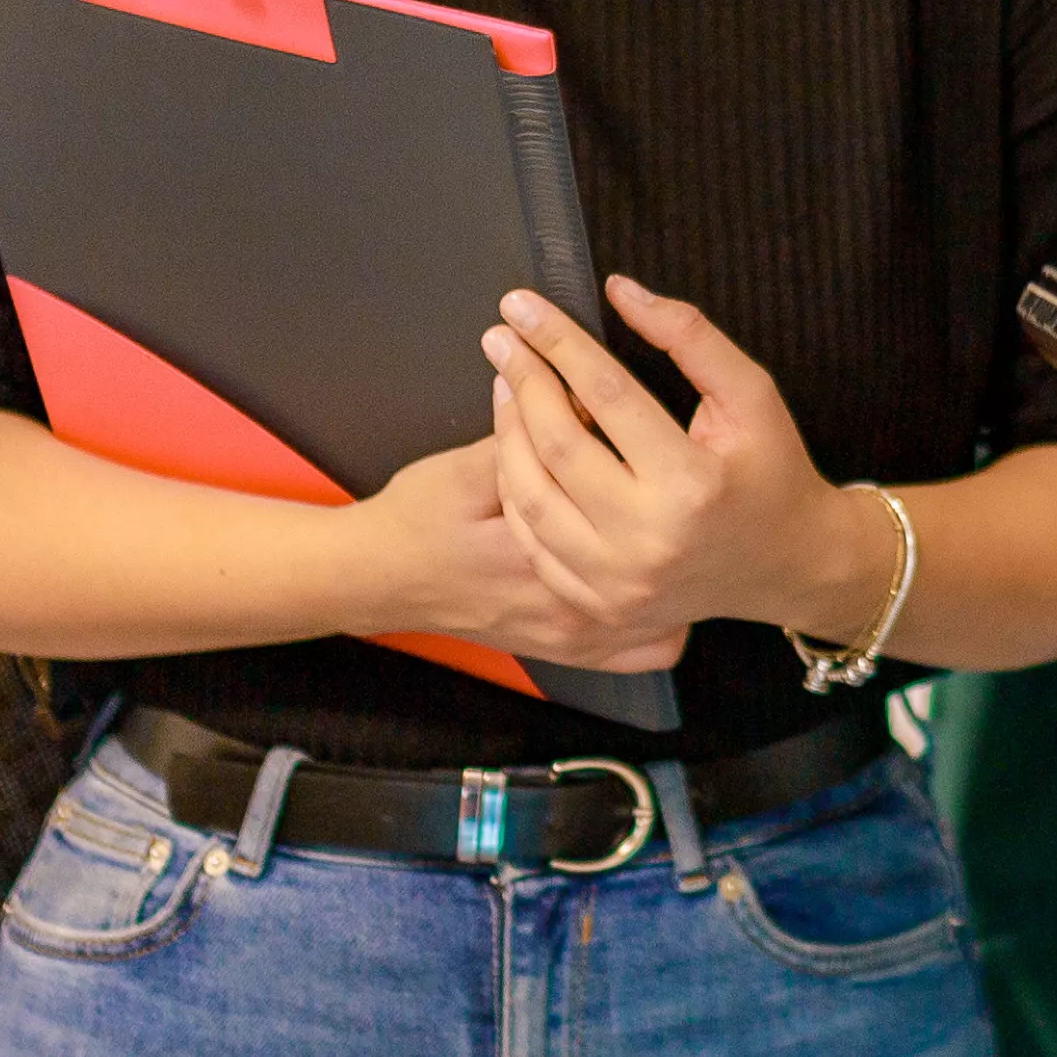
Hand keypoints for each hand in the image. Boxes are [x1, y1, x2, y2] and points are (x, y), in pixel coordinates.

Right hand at [344, 436, 684, 673]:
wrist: (378, 579)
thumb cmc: (415, 519)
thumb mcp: (462, 468)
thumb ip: (524, 441)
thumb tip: (579, 403)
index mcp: (539, 554)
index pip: (609, 495)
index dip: (628, 450)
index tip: (633, 423)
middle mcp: (567, 607)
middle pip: (645, 550)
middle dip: (663, 503)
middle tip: (665, 463)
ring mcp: (576, 638)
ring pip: (664, 605)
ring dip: (676, 559)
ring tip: (678, 513)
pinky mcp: (577, 654)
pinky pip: (649, 649)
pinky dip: (665, 617)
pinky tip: (665, 576)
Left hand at [482, 275, 893, 654]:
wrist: (788, 564)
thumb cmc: (772, 472)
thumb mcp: (751, 394)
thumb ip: (689, 336)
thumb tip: (620, 292)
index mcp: (692, 484)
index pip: (606, 394)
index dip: (558, 342)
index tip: (522, 305)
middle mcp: (649, 540)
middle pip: (558, 444)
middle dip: (521, 379)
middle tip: (501, 337)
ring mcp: (619, 581)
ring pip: (530, 496)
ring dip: (507, 432)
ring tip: (506, 385)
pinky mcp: (599, 604)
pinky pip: (533, 542)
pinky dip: (515, 490)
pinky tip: (515, 447)